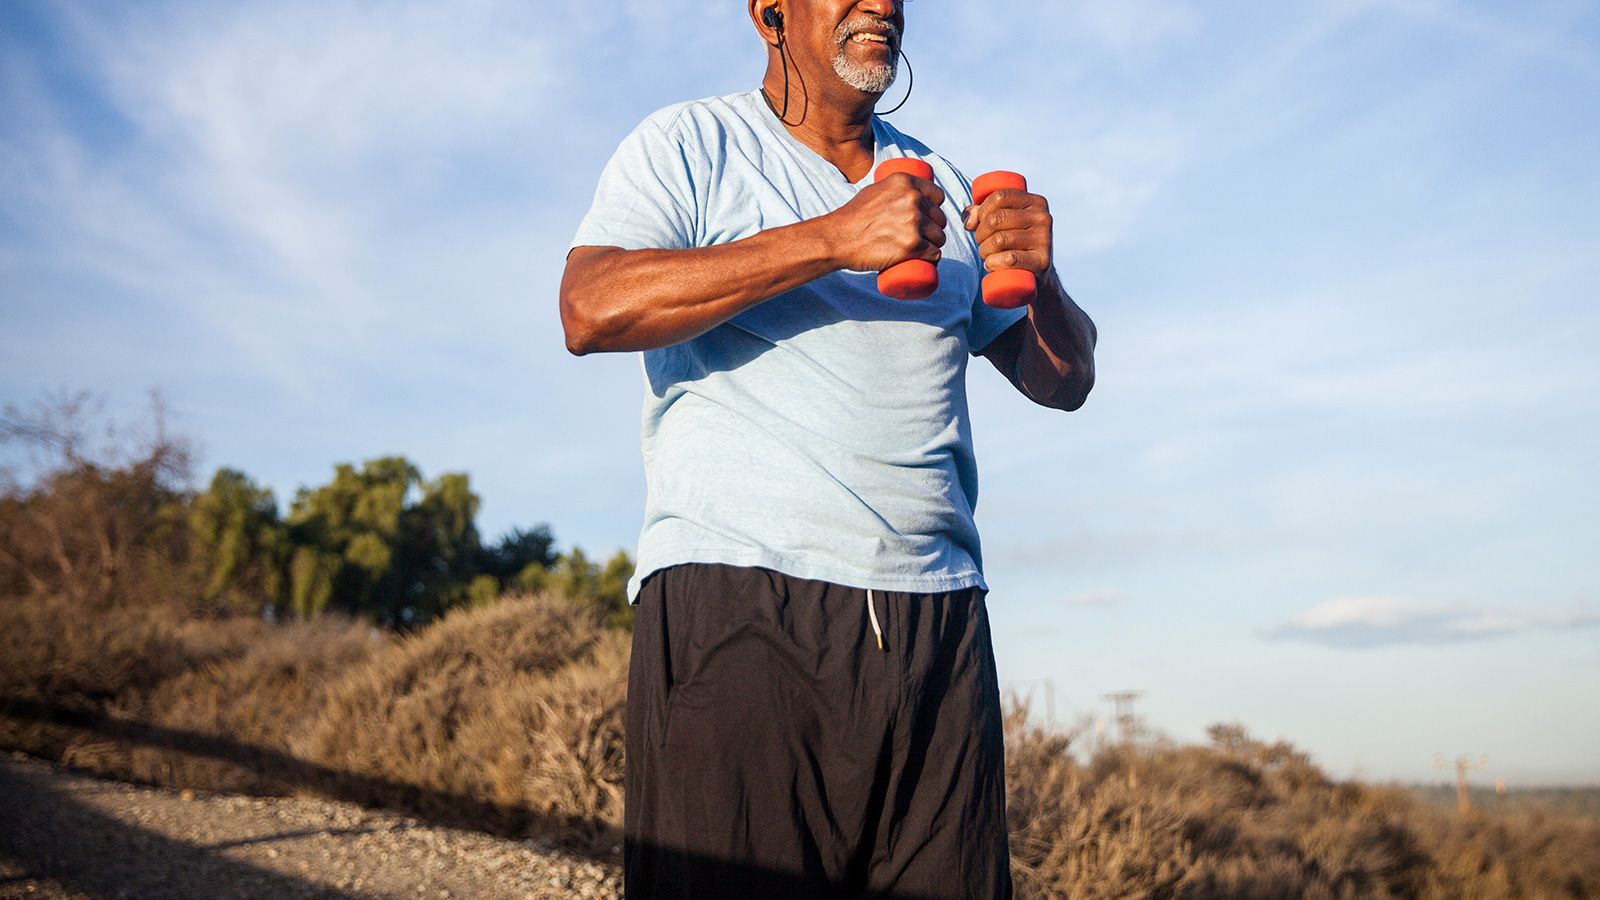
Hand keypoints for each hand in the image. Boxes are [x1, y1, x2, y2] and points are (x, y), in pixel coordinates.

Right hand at [821, 173, 946, 271]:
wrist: (839, 238)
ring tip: (924, 249)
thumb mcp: (874, 190)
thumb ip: (891, 189)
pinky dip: (933, 258)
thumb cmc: (853, 216)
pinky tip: (930, 259)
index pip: (937, 195)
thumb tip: (902, 193)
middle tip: (924, 236)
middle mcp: (913, 199)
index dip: (936, 207)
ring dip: (935, 244)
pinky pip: (934, 253)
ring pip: (939, 237)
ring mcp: (914, 222)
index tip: (930, 216)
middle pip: (939, 217)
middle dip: (935, 228)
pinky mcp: (913, 245)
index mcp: (905, 183)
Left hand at [964, 188, 1051, 276]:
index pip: (1000, 196)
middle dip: (980, 232)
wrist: (1036, 271)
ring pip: (999, 240)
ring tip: (986, 254)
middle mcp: (1043, 217)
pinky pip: (1009, 259)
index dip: (982, 210)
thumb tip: (969, 221)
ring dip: (984, 250)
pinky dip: (993, 263)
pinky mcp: (1042, 261)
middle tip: (981, 241)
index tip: (979, 222)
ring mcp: (1044, 239)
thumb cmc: (1014, 241)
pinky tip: (991, 264)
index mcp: (1035, 201)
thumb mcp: (1003, 220)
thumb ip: (980, 212)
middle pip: (996, 219)